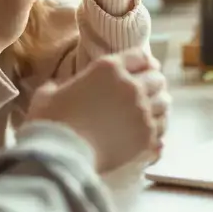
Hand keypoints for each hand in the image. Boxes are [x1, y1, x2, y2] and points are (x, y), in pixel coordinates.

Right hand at [24, 48, 166, 172]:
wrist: (62, 155)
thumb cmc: (51, 122)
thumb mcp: (48, 94)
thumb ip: (59, 85)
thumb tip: (58, 88)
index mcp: (108, 68)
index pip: (140, 56)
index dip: (143, 63)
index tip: (145, 69)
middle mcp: (130, 85)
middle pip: (156, 78)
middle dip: (153, 83)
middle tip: (147, 91)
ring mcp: (141, 111)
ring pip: (164, 101)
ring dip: (158, 104)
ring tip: (151, 110)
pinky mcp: (146, 135)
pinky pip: (162, 126)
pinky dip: (158, 126)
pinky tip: (151, 129)